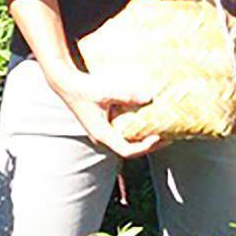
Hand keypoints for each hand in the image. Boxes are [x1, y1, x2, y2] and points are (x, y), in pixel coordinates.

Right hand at [46, 66, 162, 159]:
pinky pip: (123, 133)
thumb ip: (127, 95)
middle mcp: (102, 137)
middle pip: (129, 150)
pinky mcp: (104, 125)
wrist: (66, 84)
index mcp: (102, 134)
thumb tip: (150, 97)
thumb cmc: (84, 88)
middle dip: (150, 146)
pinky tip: (148, 121)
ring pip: (127, 142)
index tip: (159, 137)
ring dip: (144, 139)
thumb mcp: (106, 92)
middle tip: (169, 137)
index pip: (126, 150)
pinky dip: (137, 131)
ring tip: (162, 131)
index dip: (144, 147)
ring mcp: (103, 132)